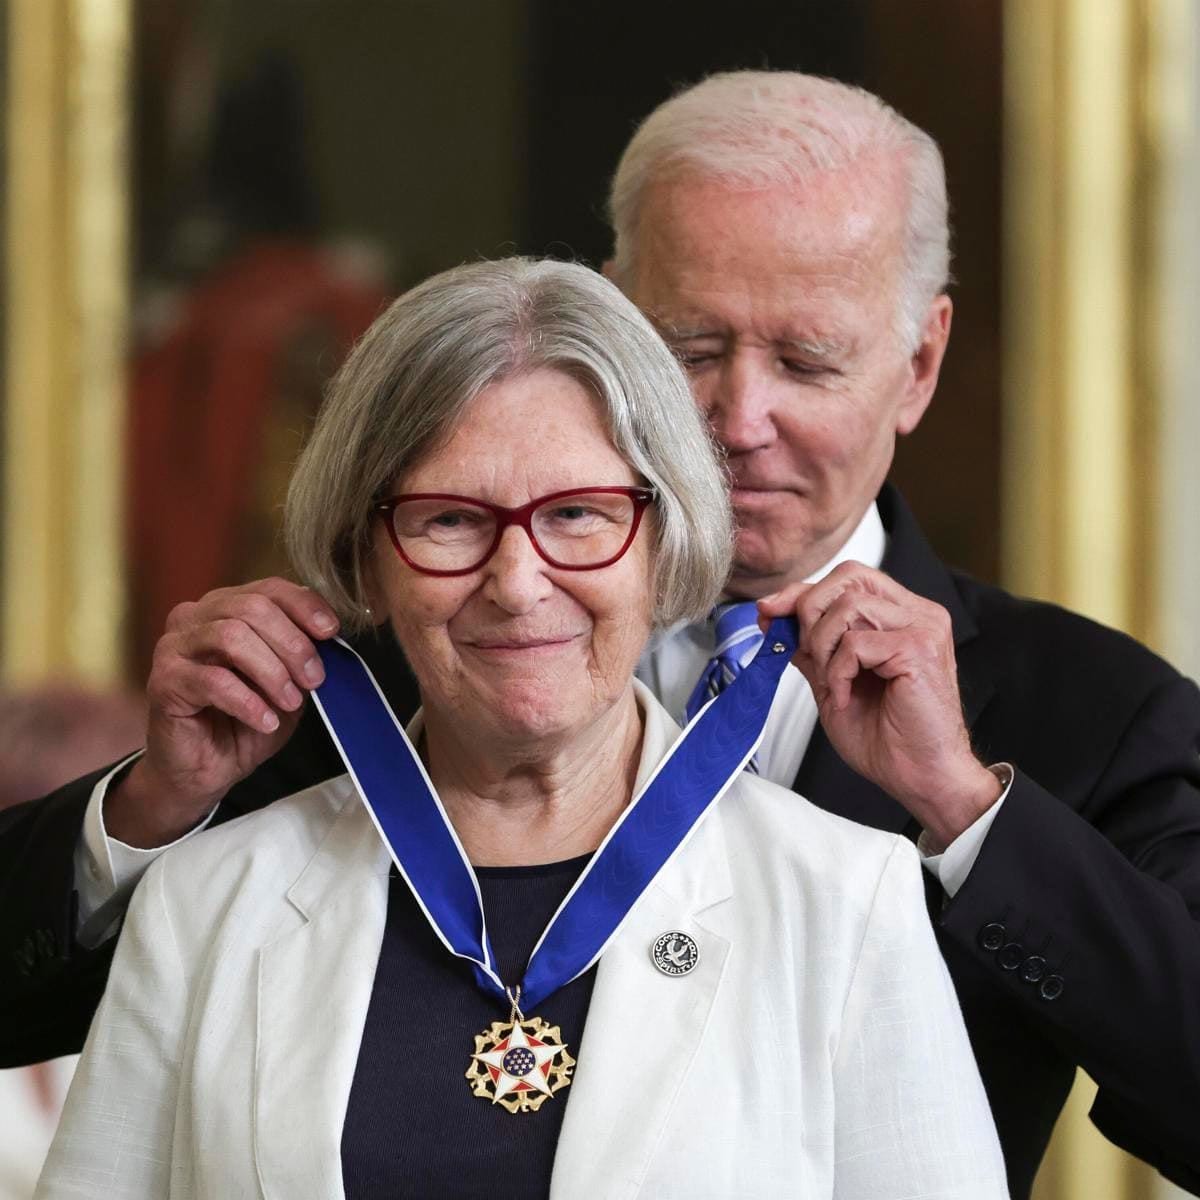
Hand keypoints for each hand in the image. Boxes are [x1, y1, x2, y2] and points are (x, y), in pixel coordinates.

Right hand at [107, 578, 339, 847]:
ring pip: (230, 637)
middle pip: (251, 608)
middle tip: (314, 679)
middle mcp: (195, 617)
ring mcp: (174, 647)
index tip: (330, 632)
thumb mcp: (288, 683)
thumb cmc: (246, 719)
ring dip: (272, 671)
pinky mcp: (164, 682)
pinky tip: (266, 721)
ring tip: (291, 702)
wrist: (206, 768)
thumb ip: (302, 655)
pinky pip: (212, 681)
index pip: (269, 588)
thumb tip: (328, 636)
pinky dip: (248, 702)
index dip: (304, 606)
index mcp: (227, 607)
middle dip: (292, 643)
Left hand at [758, 562, 1000, 848]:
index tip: (769, 611)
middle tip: (807, 655)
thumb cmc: (887, 738)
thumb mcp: (833, 681)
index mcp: (902, 616)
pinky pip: (856, 643)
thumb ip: (810, 646)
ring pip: (848, 606)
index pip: (848, 577)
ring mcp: (923, 627)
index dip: (804, 590)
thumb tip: (773, 615)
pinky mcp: (919, 648)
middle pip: (848, 577)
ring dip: (824, 647)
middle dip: (810, 612)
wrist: (920, 777)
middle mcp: (917, 613)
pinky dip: (839, 672)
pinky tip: (847, 696)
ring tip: (834, 683)